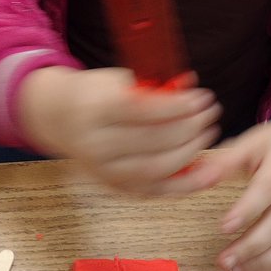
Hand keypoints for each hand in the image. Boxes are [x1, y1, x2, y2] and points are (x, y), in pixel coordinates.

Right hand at [17, 66, 221, 191]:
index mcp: (95, 110)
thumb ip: (154, 84)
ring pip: (157, 170)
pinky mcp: (114, 187)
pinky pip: (155, 191)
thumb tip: (190, 85)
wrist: (60, 118)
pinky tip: (206, 172)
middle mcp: (96, 145)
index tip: (202, 97)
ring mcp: (104, 171)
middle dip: (191, 128)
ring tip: (209, 135)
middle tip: (211, 114)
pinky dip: (185, 184)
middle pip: (154, 142)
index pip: (143, 111)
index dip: (178, 106)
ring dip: (192, 154)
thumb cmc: (95, 94)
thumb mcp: (118, 79)